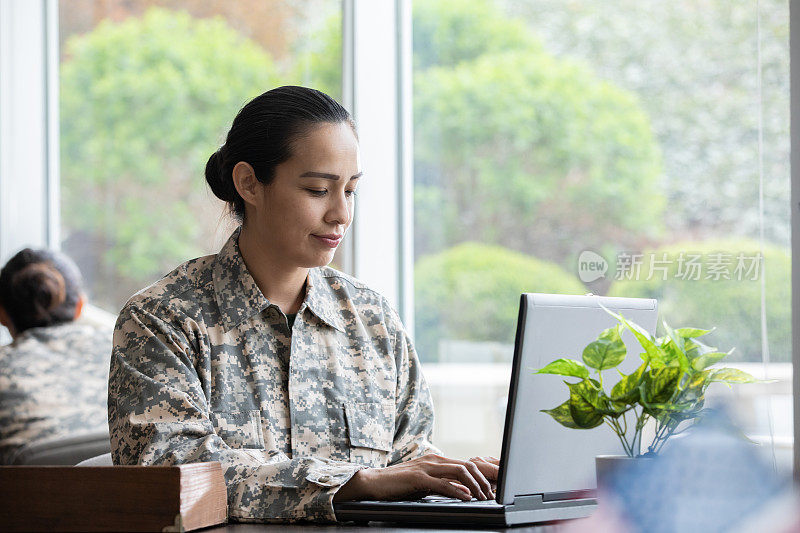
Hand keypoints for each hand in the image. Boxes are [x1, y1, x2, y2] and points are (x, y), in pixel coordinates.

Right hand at [333, 453, 494, 502]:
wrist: (374, 482)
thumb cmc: (398, 484)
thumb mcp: (425, 484)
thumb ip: (444, 485)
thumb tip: (464, 491)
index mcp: (437, 460)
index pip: (466, 465)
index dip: (482, 476)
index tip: (491, 488)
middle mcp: (434, 460)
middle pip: (467, 466)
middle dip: (483, 480)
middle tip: (492, 495)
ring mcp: (426, 467)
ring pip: (459, 471)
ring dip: (475, 485)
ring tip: (482, 497)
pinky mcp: (419, 477)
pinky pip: (443, 482)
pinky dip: (458, 490)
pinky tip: (466, 497)